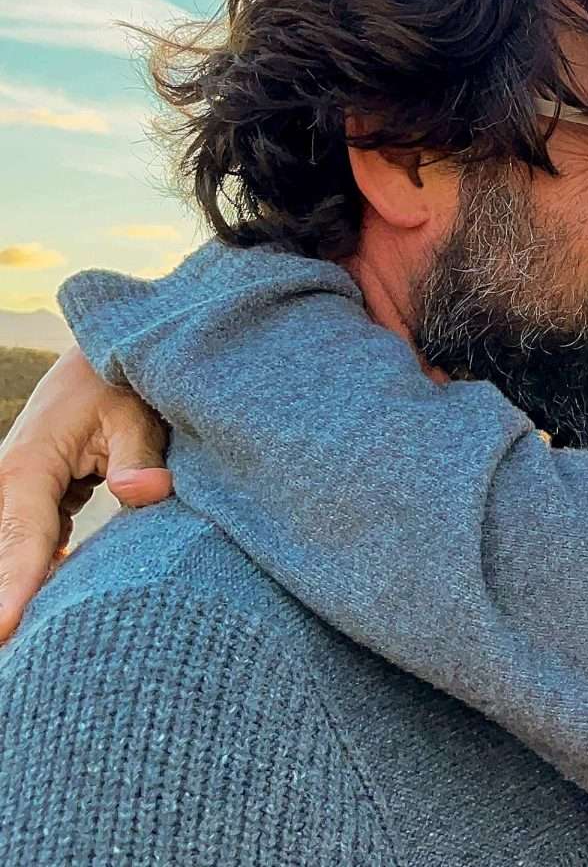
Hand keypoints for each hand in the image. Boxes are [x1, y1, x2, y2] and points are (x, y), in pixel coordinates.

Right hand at [0, 347, 172, 641]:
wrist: (99, 366)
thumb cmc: (121, 386)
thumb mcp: (135, 414)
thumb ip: (139, 458)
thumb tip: (144, 493)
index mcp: (27, 467)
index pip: (21, 539)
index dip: (13, 588)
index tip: (6, 631)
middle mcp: (5, 486)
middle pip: (4, 559)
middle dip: (7, 603)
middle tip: (17, 651)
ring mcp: (9, 498)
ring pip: (12, 557)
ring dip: (19, 593)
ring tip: (29, 647)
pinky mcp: (25, 508)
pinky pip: (26, 552)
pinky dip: (33, 580)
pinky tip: (46, 620)